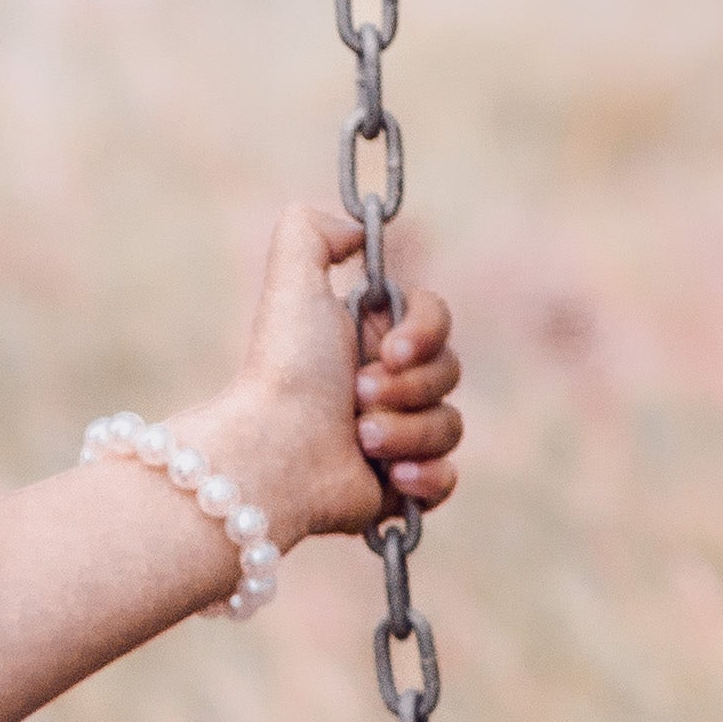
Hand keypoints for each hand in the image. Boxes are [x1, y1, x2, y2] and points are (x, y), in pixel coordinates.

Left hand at [194, 201, 462, 558]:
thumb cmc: (284, 369)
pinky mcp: (396, 489)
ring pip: (449, 426)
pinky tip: (392, 476)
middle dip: (408, 387)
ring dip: (406, 431)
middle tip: (357, 398)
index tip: (391, 350)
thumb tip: (358, 233)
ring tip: (359, 440)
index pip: (437, 320)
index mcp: (370, 338)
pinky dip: (426, 477)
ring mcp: (393, 439)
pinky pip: (446, 479)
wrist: (272, 452)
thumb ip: (312, 232)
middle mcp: (385, 386)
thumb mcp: (290, 280)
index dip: (425, 333)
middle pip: (450, 372)